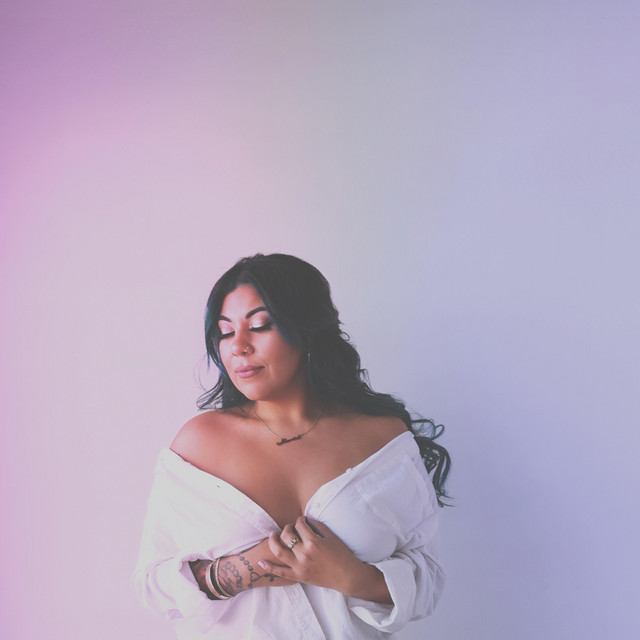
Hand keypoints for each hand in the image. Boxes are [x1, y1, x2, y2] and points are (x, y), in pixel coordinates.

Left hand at [259, 516, 389, 601]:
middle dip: (287, 528)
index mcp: (313, 541)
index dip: (300, 520)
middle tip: (290, 528)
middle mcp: (304, 553)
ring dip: (273, 541)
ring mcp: (300, 566)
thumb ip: (317, 525)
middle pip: (287, 535)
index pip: (300, 524)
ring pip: (279, 551)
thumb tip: (305, 519)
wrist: (346, 576)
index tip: (302, 521)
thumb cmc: (341, 554)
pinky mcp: (298, 576)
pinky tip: (261, 562)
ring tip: (273, 536)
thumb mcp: (331, 536)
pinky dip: (269, 567)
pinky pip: (280, 572)